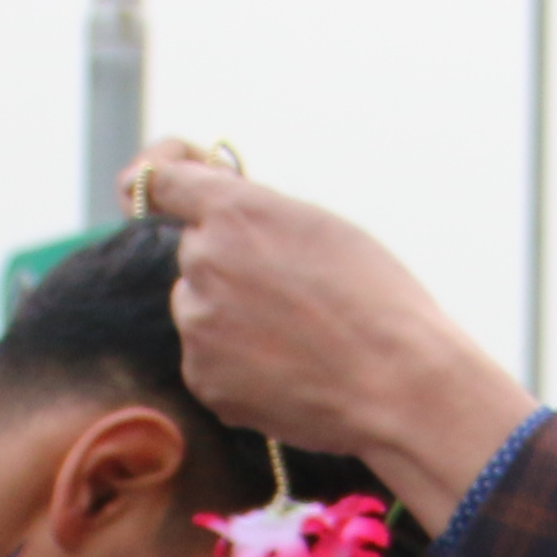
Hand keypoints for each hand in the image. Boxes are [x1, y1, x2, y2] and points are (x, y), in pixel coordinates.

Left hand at [123, 147, 537, 530]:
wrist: (399, 385)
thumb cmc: (376, 300)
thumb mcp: (320, 227)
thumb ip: (256, 212)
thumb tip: (215, 212)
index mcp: (231, 212)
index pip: (156, 180)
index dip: (163, 171)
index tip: (180, 174)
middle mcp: (202, 262)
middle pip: (196, 252)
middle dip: (230, 262)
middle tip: (292, 289)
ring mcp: (198, 325)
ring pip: (201, 308)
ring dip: (233, 315)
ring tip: (299, 336)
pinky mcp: (203, 379)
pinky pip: (210, 359)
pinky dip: (240, 363)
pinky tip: (291, 369)